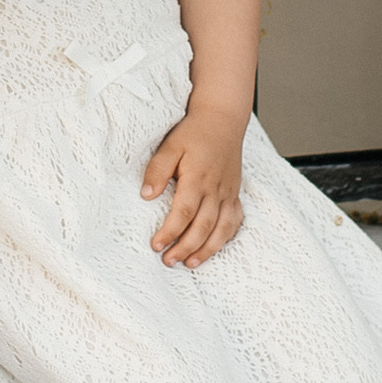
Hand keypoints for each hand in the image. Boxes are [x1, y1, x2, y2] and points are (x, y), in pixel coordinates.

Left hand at [142, 112, 244, 266]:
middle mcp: (216, 189)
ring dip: (207, 249)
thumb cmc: (194, 132)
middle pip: (203, 226)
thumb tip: (146, 195)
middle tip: (168, 261)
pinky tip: (214, 247)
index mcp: (198, 178)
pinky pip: (235, 221)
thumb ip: (157, 170)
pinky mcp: (235, 193)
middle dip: (186, 247)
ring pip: (222, 229)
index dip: (170, 232)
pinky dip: (225, 237)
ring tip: (190, 263)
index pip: (183, 212)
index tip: (156, 245)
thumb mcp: (170, 145)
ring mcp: (228, 192)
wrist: (223, 119)